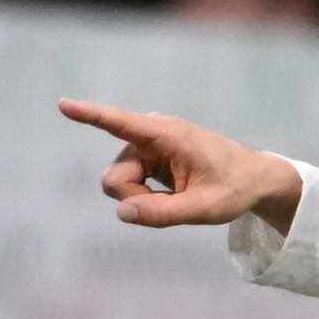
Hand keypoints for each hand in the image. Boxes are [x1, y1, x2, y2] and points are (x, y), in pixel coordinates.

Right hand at [62, 99, 301, 232]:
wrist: (253, 179)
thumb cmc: (234, 188)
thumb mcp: (204, 208)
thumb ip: (162, 213)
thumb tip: (121, 212)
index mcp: (168, 135)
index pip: (121, 124)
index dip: (90, 115)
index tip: (64, 104)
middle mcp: (151, 135)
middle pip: (115, 177)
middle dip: (133, 198)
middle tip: (171, 202)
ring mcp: (147, 147)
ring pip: (120, 184)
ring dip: (143, 198)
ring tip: (178, 196)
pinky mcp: (147, 159)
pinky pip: (130, 186)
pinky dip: (147, 196)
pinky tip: (173, 192)